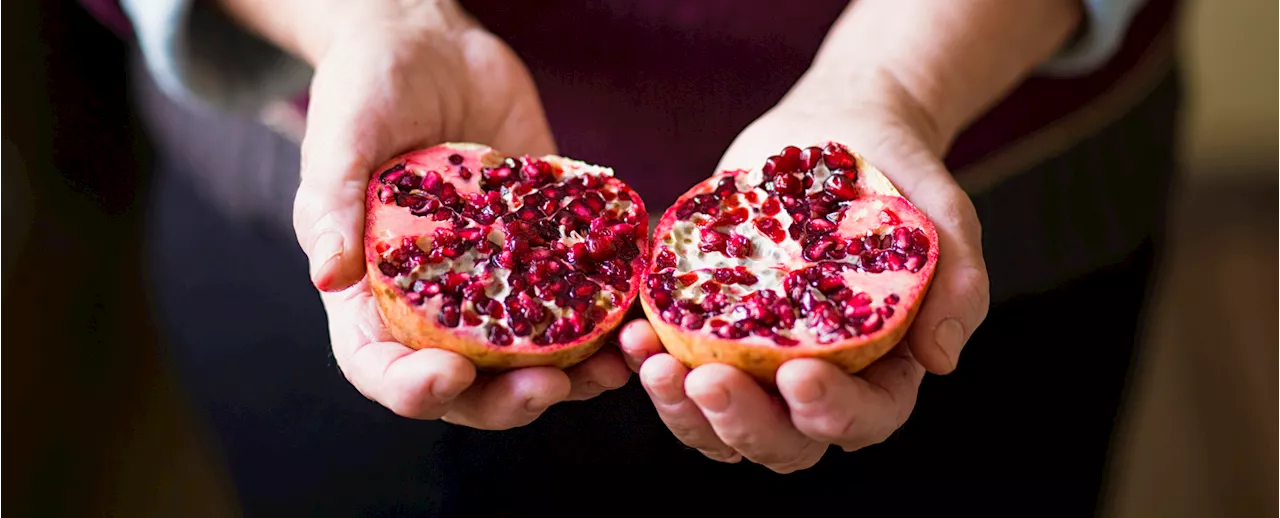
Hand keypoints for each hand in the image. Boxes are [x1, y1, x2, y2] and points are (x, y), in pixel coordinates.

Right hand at [288, 3, 630, 428]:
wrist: (431, 44)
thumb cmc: (365, 89)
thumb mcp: (339, 141)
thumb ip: (334, 205)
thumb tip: (328, 276)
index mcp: (372, 293)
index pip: (382, 367)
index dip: (414, 389)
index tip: (452, 376)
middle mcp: (437, 302)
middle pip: (468, 383)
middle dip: (507, 398)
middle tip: (548, 389)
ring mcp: (495, 281)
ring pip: (532, 356)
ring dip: (574, 375)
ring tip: (612, 369)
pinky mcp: (543, 250)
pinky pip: (577, 298)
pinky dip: (607, 317)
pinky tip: (636, 316)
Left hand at [621, 74, 990, 470]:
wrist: (839, 131)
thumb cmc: (900, 179)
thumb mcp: (945, 217)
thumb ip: (958, 284)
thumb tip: (939, 361)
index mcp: (881, 371)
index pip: (863, 418)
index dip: (831, 411)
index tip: (798, 372)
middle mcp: (817, 381)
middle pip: (781, 442)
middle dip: (741, 422)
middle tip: (707, 379)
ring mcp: (756, 363)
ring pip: (717, 424)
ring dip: (681, 408)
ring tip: (653, 362)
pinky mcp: (708, 330)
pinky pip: (676, 368)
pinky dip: (650, 361)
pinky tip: (633, 332)